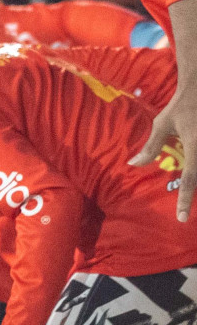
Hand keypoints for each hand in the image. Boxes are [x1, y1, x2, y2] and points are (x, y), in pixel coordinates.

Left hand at [130, 83, 193, 221]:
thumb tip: (133, 165)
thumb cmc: (181, 106)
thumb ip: (151, 146)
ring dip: (196, 184)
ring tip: (191, 203)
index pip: (191, 179)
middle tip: (187, 215)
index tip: (182, 218)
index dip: (186, 200)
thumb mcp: (163, 124)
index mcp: (196, 146)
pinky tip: (193, 180)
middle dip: (196, 196)